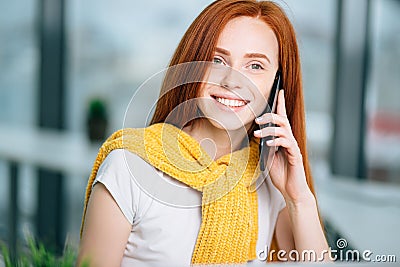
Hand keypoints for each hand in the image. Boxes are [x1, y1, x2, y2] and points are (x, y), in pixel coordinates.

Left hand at [254, 90, 312, 204]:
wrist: (291, 191)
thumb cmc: (281, 174)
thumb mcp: (267, 157)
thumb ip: (263, 145)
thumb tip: (255, 135)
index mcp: (282, 138)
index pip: (282, 117)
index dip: (281, 103)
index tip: (279, 91)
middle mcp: (289, 140)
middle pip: (283, 119)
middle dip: (270, 115)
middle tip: (258, 119)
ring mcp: (293, 147)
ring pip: (284, 129)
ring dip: (269, 129)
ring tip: (258, 133)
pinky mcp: (295, 155)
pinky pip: (287, 143)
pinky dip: (276, 140)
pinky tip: (268, 143)